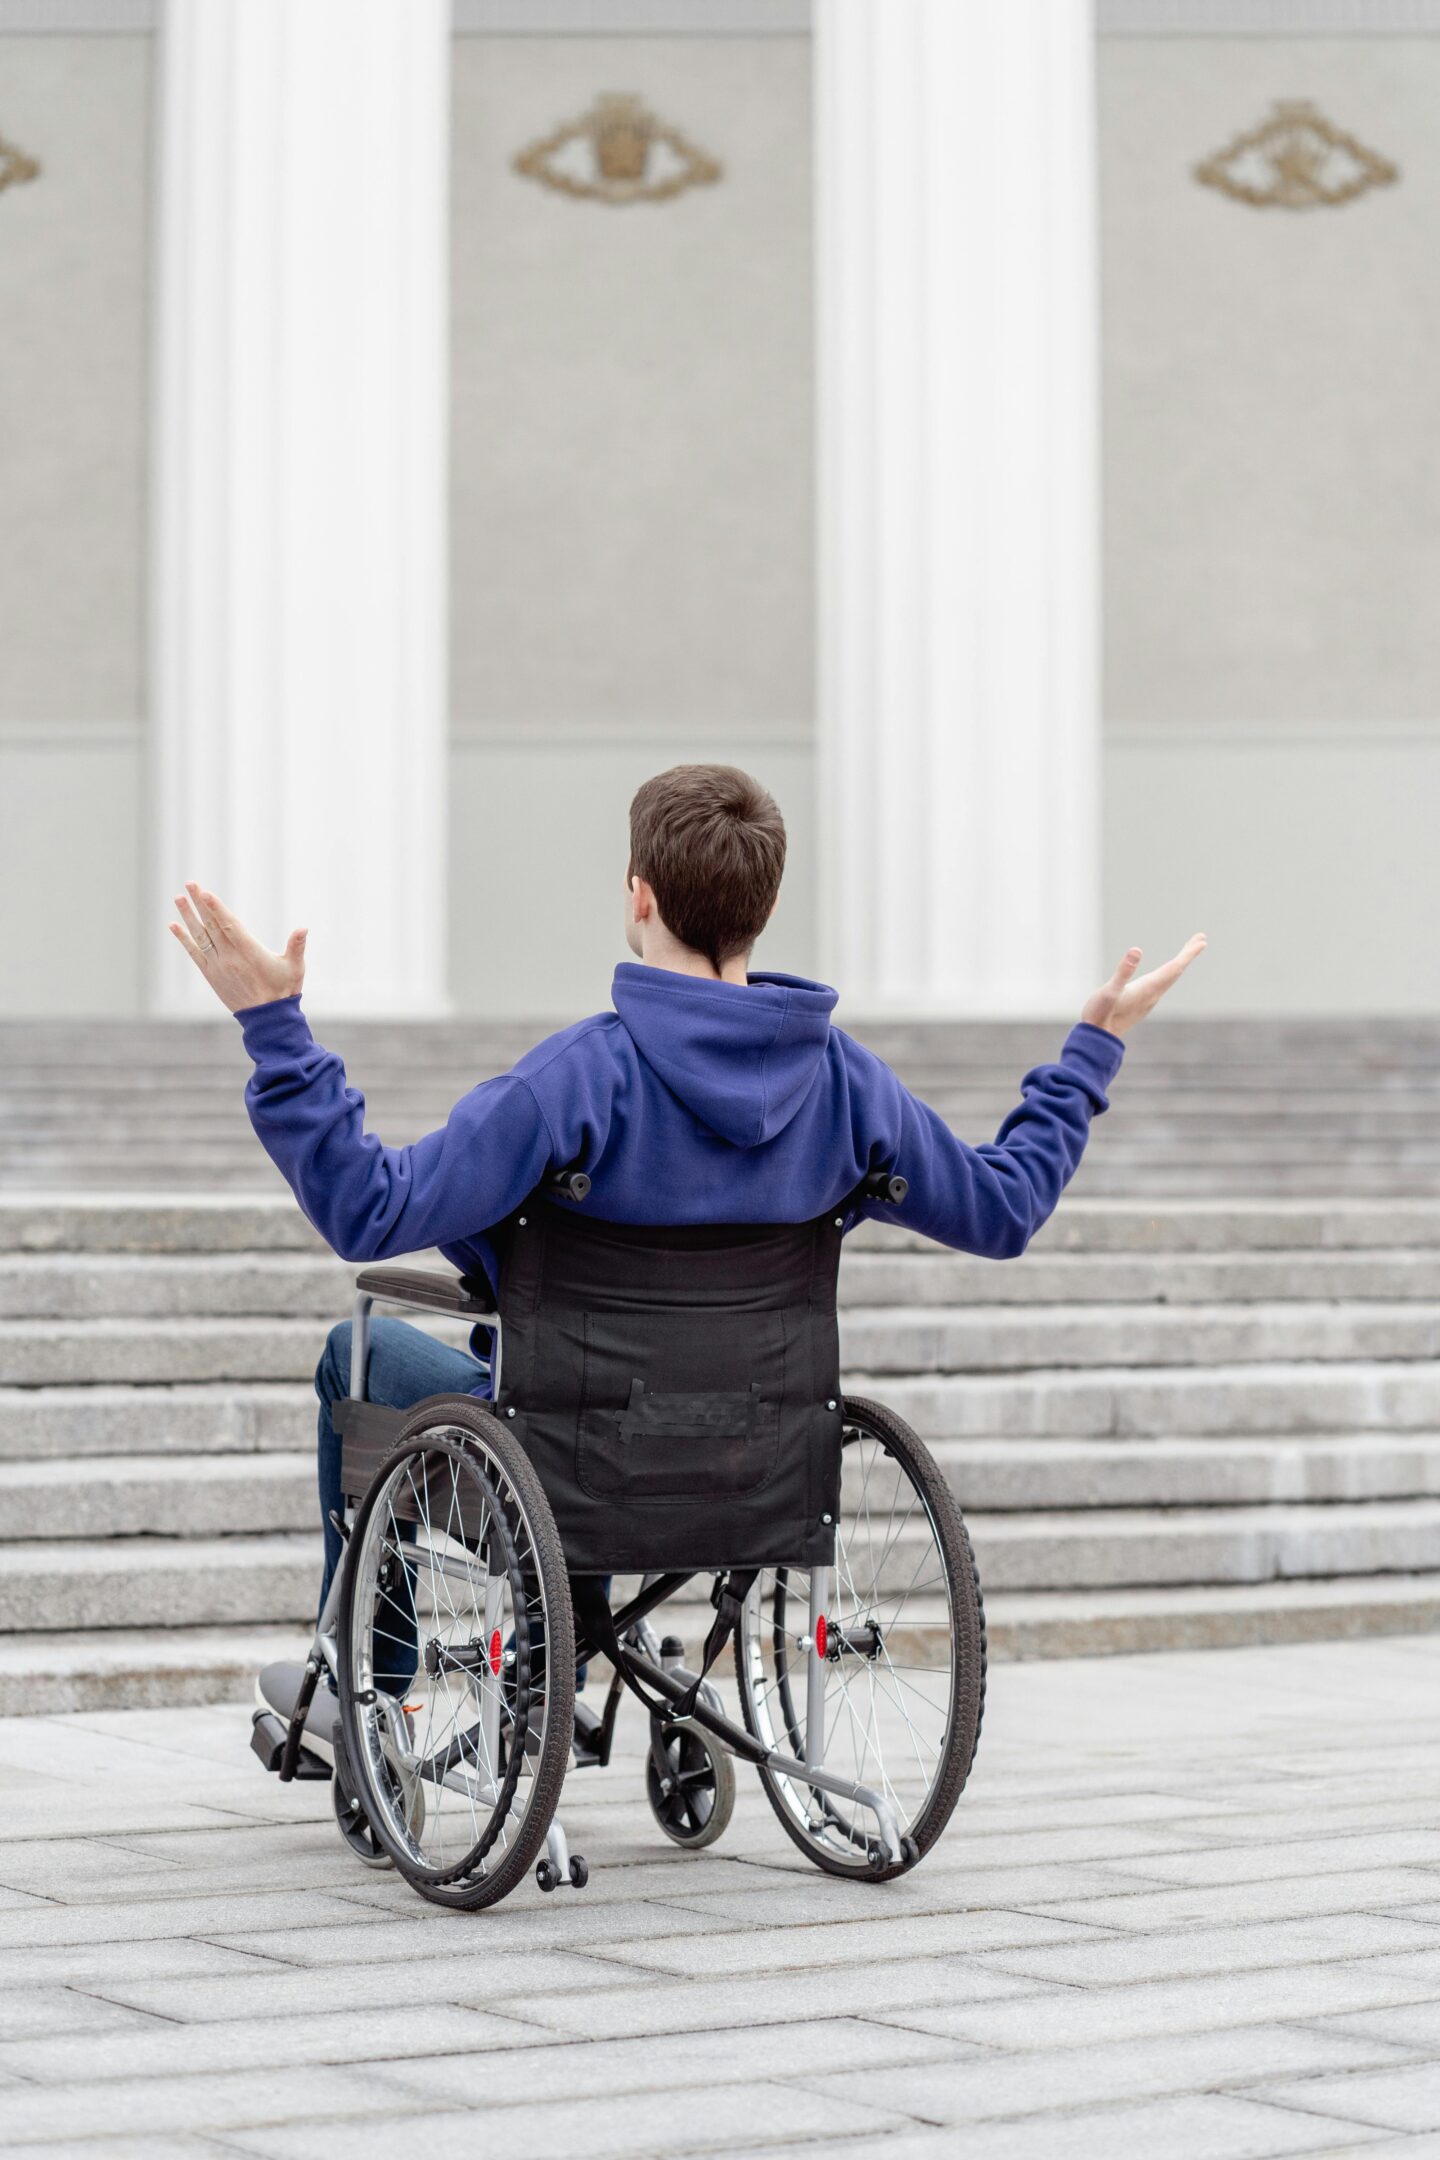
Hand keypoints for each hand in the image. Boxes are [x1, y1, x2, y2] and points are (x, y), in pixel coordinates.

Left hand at [169, 882, 307, 1013]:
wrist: (267, 1019)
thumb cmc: (283, 991)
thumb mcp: (295, 968)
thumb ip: (297, 946)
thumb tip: (304, 928)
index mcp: (249, 952)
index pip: (229, 926)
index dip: (216, 908)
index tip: (204, 893)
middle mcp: (230, 957)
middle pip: (212, 925)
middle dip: (200, 903)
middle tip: (190, 883)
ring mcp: (218, 966)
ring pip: (200, 936)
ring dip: (188, 916)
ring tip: (178, 898)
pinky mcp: (212, 975)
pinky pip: (195, 953)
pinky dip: (183, 939)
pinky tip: (174, 925)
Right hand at [1082, 933, 1206, 1038]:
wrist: (1098, 1041)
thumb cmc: (1100, 1015)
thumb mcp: (1110, 991)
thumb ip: (1124, 971)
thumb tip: (1136, 950)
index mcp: (1148, 988)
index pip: (1174, 967)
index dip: (1188, 953)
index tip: (1202, 940)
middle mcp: (1153, 994)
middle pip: (1176, 971)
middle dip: (1188, 954)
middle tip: (1201, 939)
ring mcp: (1148, 1000)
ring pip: (1170, 979)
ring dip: (1179, 964)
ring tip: (1186, 952)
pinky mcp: (1141, 1004)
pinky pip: (1161, 985)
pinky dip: (1168, 974)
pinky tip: (1165, 974)